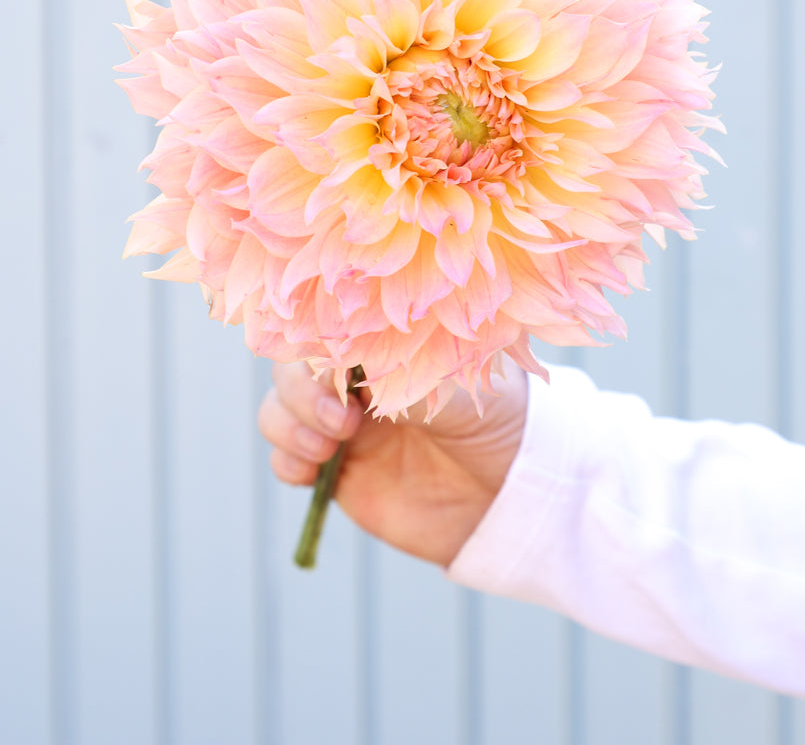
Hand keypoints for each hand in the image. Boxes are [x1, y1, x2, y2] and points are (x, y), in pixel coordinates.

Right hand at [258, 362, 528, 565]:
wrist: (509, 493)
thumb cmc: (492, 420)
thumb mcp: (451, 385)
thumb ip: (400, 371)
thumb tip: (347, 357)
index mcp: (382, 346)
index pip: (322, 328)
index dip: (314, 343)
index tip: (333, 366)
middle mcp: (354, 380)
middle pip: (289, 366)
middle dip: (301, 390)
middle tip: (343, 418)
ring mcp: (340, 424)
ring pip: (278, 409)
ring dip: (288, 424)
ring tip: (331, 444)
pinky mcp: (334, 470)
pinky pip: (284, 458)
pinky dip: (286, 459)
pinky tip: (312, 469)